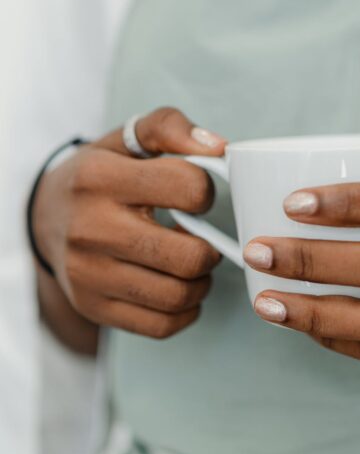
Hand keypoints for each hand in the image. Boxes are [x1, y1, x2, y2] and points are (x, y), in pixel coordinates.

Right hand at [34, 107, 225, 338]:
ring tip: (192, 265)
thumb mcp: (127, 139)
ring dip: (201, 283)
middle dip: (211, 250)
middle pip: (189, 256)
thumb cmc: (101, 177)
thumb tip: (218, 147)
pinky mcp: (94, 307)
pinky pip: (162, 325)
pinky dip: (185, 312)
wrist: (47, 218)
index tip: (195, 196)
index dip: (206, 191)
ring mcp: (89, 274)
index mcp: (101, 179)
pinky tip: (179, 289)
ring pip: (179, 296)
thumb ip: (171, 128)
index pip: (189, 188)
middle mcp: (90, 229)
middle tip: (202, 240)